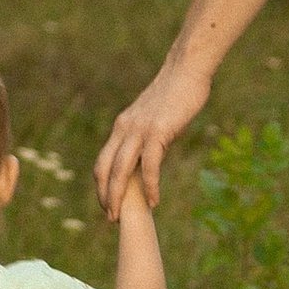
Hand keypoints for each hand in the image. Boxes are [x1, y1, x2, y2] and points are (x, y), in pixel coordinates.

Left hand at [96, 48, 214, 214]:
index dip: (102, 185)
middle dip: (105, 196)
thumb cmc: (176, 94)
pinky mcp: (158, 131)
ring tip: (121, 216)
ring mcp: (140, 130)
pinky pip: (150, 165)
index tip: (106, 203)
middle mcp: (125, 129)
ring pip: (121, 169)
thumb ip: (147, 137)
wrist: (186, 70)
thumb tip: (151, 157)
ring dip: (118, 196)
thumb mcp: (154, 118)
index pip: (102, 161)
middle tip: (109, 218)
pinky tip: (154, 200)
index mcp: (122, 126)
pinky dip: (149, 185)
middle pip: (106, 169)